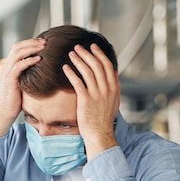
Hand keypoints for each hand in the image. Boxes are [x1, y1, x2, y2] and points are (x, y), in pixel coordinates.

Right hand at [0, 38, 44, 137]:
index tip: (42, 41)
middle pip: (17, 47)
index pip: (18, 47)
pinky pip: (19, 66)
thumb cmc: (17, 100)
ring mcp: (7, 72)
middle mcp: (7, 67)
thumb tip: (43, 69)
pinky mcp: (9, 80)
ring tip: (43, 47)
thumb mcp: (23, 83)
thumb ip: (28, 74)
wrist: (6, 112)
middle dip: (32, 42)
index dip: (29, 42)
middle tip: (45, 41)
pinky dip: (29, 60)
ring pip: (18, 53)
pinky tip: (39, 59)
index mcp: (9, 66)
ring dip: (31, 48)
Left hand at [63, 43, 120, 158]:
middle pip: (97, 65)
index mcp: (114, 87)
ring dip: (78, 60)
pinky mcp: (86, 100)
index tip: (92, 46)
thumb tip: (114, 72)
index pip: (108, 65)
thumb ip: (113, 86)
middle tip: (78, 46)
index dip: (99, 54)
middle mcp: (107, 88)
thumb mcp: (114, 100)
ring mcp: (97, 94)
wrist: (100, 133)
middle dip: (87, 53)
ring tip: (71, 53)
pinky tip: (65, 67)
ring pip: (87, 71)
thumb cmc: (104, 118)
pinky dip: (71, 73)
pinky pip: (77, 82)